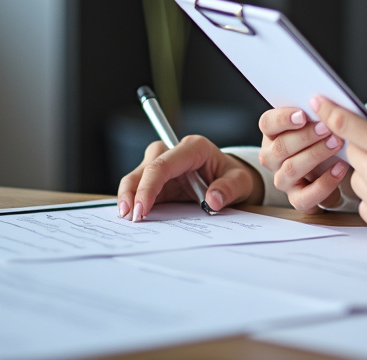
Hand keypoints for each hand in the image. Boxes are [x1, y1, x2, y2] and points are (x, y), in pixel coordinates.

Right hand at [118, 136, 263, 220]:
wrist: (232, 180)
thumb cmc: (234, 177)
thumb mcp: (240, 182)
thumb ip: (229, 188)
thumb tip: (213, 200)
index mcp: (194, 148)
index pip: (164, 164)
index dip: (149, 186)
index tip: (142, 209)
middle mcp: (175, 153)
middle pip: (145, 167)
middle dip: (132, 191)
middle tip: (129, 217)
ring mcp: (164, 166)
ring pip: (137, 177)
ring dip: (128, 196)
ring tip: (126, 218)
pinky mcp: (158, 181)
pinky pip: (140, 189)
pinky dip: (133, 201)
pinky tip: (130, 216)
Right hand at [257, 107, 350, 212]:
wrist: (330, 172)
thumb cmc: (322, 140)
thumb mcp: (316, 124)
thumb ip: (316, 115)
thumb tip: (327, 102)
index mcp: (273, 134)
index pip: (267, 123)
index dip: (283, 118)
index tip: (303, 114)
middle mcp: (273, 158)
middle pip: (280, 147)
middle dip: (306, 136)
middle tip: (327, 128)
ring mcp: (283, 180)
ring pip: (291, 169)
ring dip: (315, 154)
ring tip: (336, 143)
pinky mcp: (297, 199)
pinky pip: (306, 196)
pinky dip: (325, 182)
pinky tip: (340, 168)